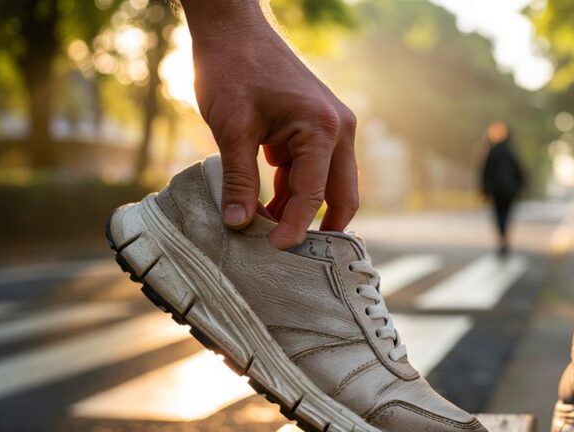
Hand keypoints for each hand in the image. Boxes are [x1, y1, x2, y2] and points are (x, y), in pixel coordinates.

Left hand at [183, 0, 357, 248]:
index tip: (274, 251)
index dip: (296, 227)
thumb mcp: (231, 128)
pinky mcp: (316, 129)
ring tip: (271, 235)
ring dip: (302, 209)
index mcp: (324, 128)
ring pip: (328, 185)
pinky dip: (293, 191)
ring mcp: (332, 129)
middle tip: (295, 259)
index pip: (315, 194)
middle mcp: (339, 130)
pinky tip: (267, 209)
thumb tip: (237, 225)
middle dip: (320, 227)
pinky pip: (312, 170)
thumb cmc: (233, 69)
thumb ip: (238, 180)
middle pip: (342, 195)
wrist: (232, 29)